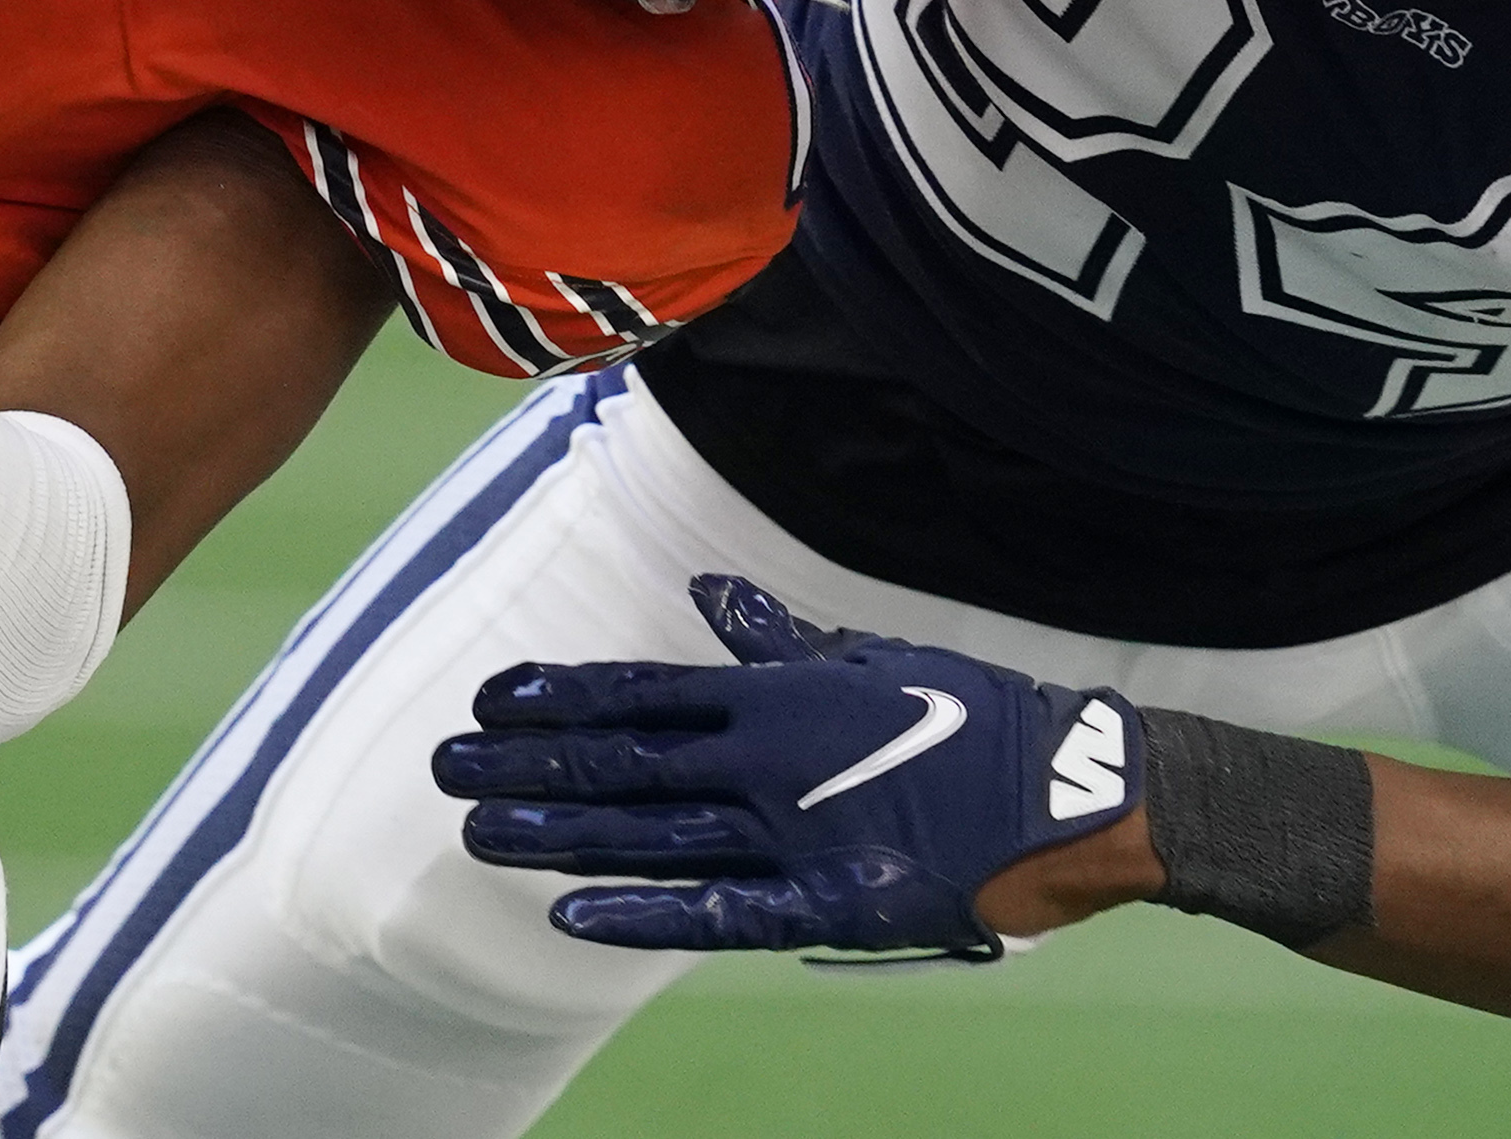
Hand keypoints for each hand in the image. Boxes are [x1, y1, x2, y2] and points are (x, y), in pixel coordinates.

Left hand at [431, 574, 1146, 961]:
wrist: (1066, 793)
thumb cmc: (969, 718)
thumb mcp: (868, 659)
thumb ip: (775, 639)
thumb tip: (708, 597)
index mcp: (779, 695)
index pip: (643, 693)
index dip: (560, 696)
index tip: (490, 696)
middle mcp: (770, 761)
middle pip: (624, 762)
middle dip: (528, 765)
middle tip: (443, 766)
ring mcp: (794, 836)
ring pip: (649, 833)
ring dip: (558, 831)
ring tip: (478, 830)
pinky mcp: (827, 903)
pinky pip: (717, 912)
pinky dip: (643, 912)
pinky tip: (572, 912)